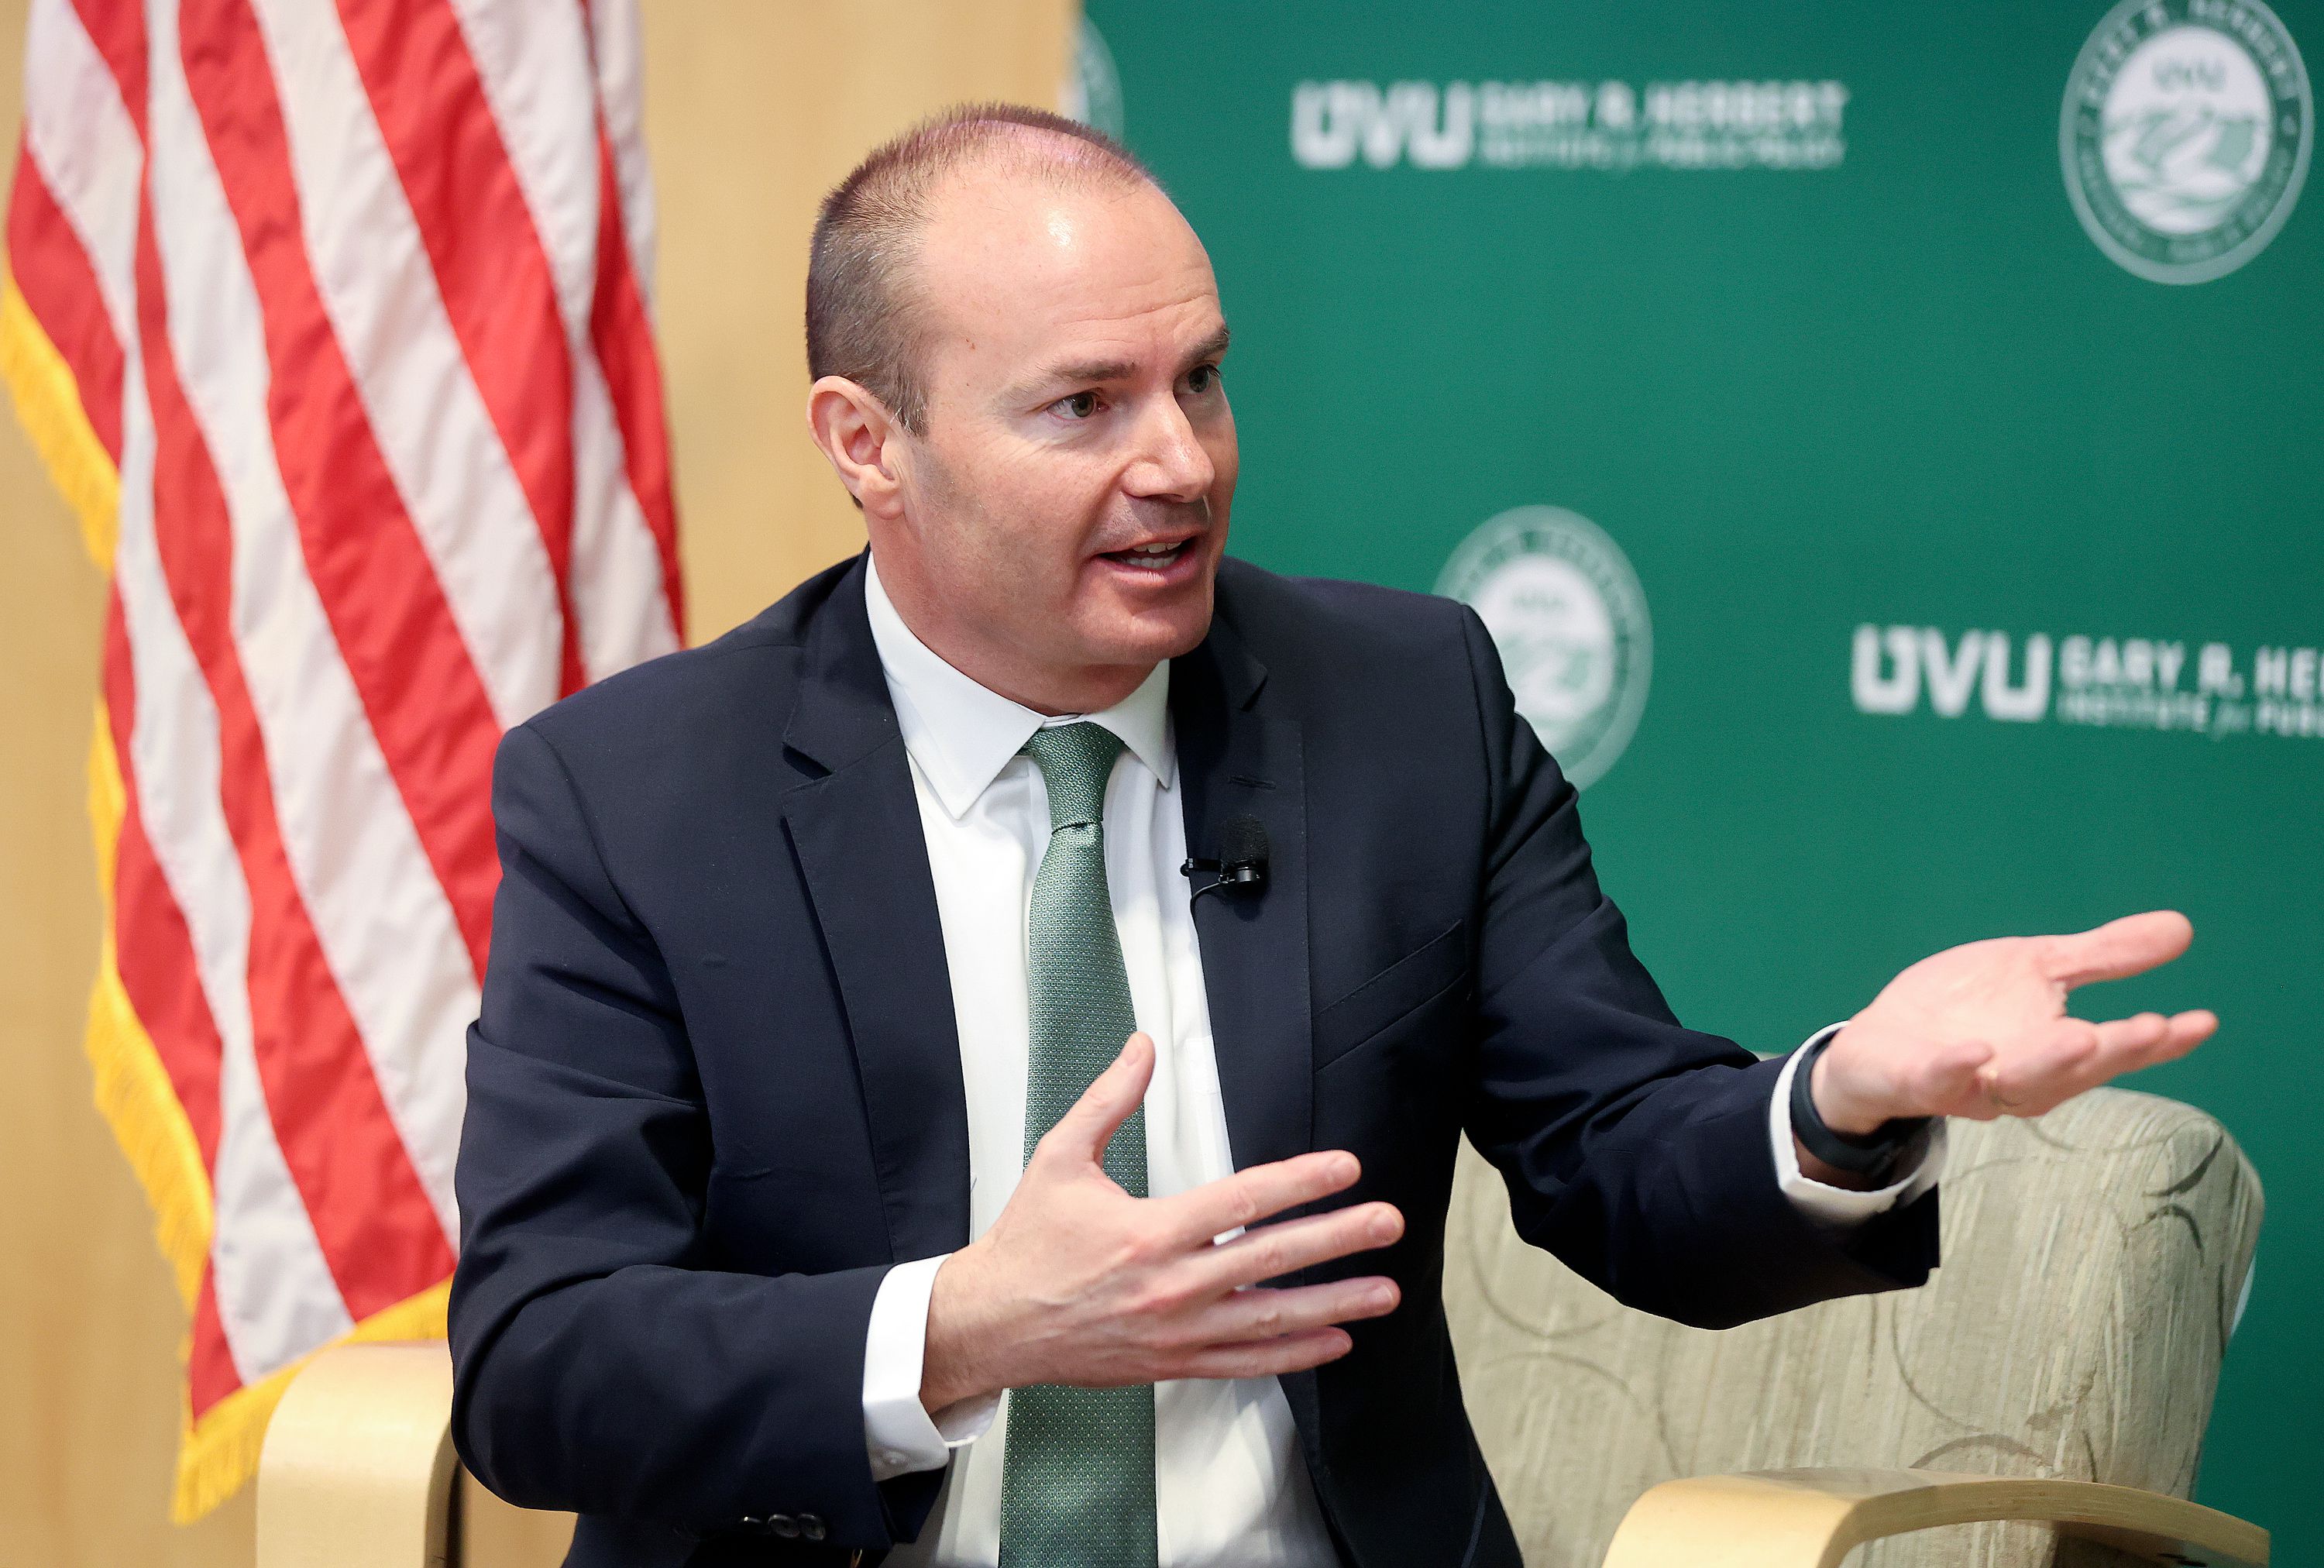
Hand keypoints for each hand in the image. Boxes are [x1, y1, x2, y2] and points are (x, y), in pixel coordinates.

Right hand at [919, 1033, 1402, 1412]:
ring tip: (1386, 1290)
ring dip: (1334, 1303)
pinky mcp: (1174, 1363)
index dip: (1301, 1181)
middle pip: (1272, 1259)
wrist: (993, 1323)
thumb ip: (1108, 1099)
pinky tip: (1336, 1340)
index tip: (1346, 1167)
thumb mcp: (1060, 1157)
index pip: (1243, 1201)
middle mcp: (1172, 1286)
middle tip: (1388, 1222)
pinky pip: (1247, 1363)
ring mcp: (1177, 1332)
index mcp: (1150, 1232)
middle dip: (1338, 1239)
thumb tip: (1141, 1045)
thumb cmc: (1028, 1241)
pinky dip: (1296, 1355)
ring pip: (1271, 1320)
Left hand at [1813, 909, 2217, 1136]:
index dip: (2160, 1041)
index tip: (2201, 1022)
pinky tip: (1974, 1052)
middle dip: (2116, 1051)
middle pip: (2077, 1069)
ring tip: (2084, 1039)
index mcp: (2057, 1049)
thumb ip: (2102, 957)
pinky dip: (1956, 1069)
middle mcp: (2024, 1075)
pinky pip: (1939, 1081)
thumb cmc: (1967, 1011)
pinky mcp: (1919, 1081)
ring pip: (2018, 1084)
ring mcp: (1972, 1084)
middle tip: (2153, 1029)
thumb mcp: (2036, 969)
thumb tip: (2183, 928)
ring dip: (2051, 1064)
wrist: (1880, 1042)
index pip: (2118, 1048)